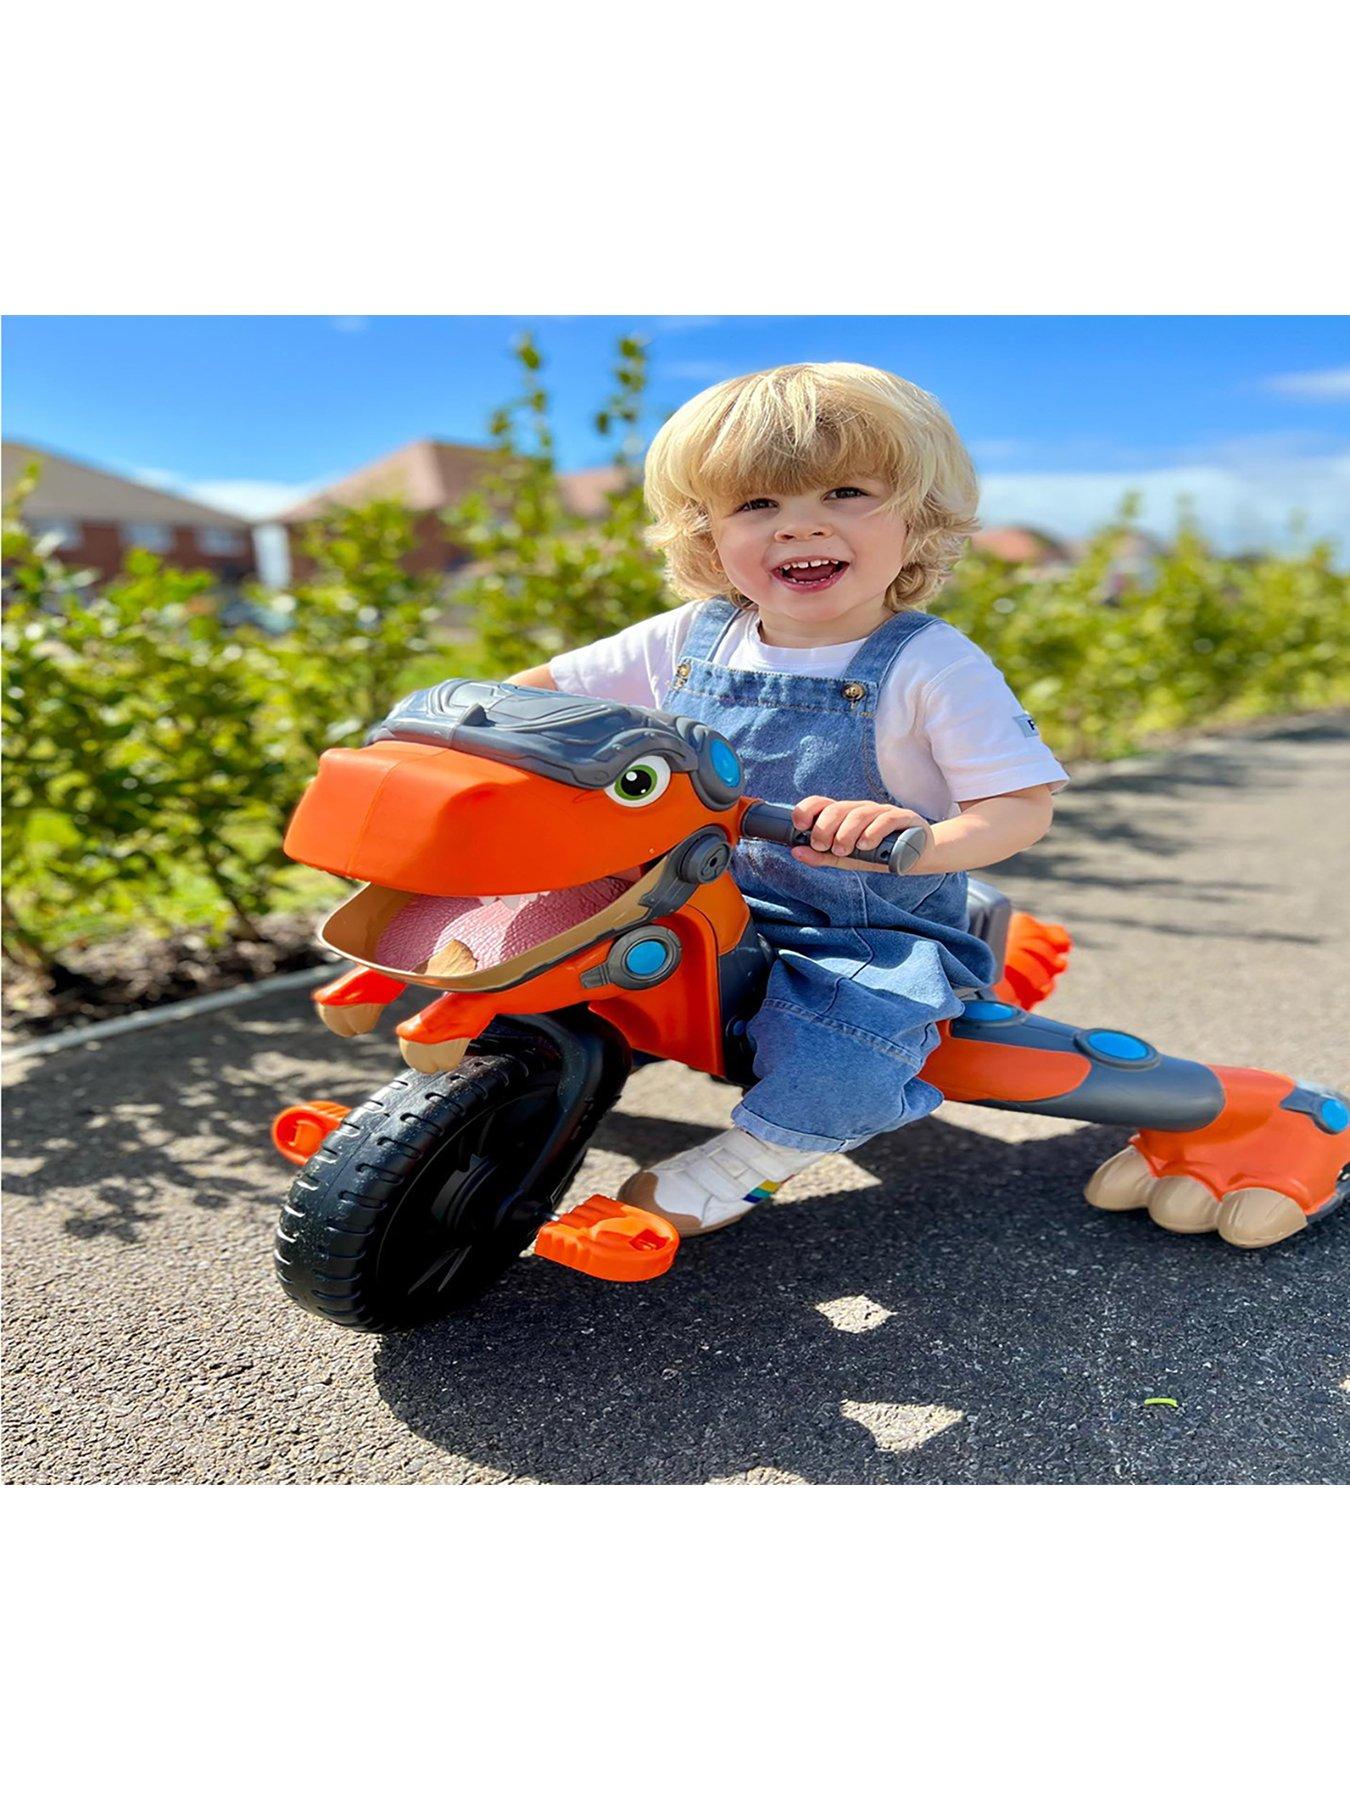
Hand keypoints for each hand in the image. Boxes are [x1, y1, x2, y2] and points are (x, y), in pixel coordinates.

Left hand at [789, 796, 932, 872]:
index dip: (807, 809)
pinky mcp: (904, 818)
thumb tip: (796, 852)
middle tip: (822, 846)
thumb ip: (823, 856)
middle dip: (825, 827)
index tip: (800, 826)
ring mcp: (883, 811)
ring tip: (842, 850)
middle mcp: (862, 809)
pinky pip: (885, 820)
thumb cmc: (879, 854)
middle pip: (838, 808)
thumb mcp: (847, 859)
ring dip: (846, 832)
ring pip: (859, 814)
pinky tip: (865, 845)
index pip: (821, 803)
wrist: (918, 856)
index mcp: (845, 815)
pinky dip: (872, 832)